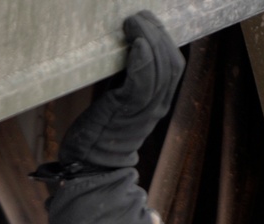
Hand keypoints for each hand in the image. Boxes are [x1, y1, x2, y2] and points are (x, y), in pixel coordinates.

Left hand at [57, 10, 184, 169]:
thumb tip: (124, 51)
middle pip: (171, 62)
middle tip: (139, 17)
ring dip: (149, 38)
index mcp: (158, 102)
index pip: (173, 65)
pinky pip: (141, 82)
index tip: (149, 22)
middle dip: (158, 33)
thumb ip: (126, 82)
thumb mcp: (117, 103)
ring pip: (159, 68)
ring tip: (133, 22)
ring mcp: (144, 110)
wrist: (89, 167)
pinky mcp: (126, 112)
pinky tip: (135, 43)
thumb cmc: (98, 133)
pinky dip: (141, 59)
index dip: (165, 39)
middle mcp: (156, 106)